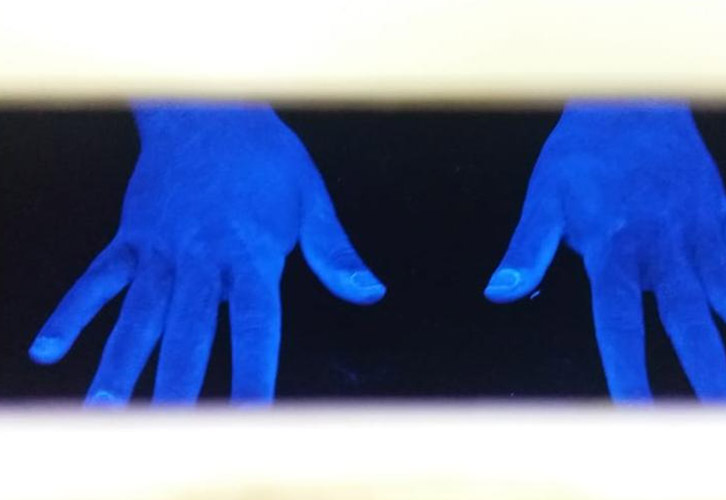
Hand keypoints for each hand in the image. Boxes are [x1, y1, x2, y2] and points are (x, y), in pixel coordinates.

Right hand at [29, 102, 385, 403]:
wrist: (207, 105)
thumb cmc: (265, 154)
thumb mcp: (310, 197)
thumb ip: (334, 251)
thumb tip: (371, 292)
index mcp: (251, 252)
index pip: (256, 323)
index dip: (254, 371)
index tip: (254, 416)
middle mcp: (201, 257)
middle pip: (189, 329)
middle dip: (179, 383)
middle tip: (169, 431)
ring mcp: (160, 248)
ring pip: (137, 313)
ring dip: (121, 362)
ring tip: (105, 408)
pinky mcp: (130, 237)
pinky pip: (96, 280)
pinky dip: (71, 313)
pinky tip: (48, 350)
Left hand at [484, 100, 725, 400]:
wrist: (628, 98)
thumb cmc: (581, 152)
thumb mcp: (543, 198)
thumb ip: (527, 248)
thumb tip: (499, 292)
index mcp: (614, 249)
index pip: (619, 320)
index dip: (627, 367)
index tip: (634, 412)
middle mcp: (662, 247)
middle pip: (688, 318)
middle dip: (707, 371)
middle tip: (722, 414)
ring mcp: (698, 230)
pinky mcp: (720, 211)